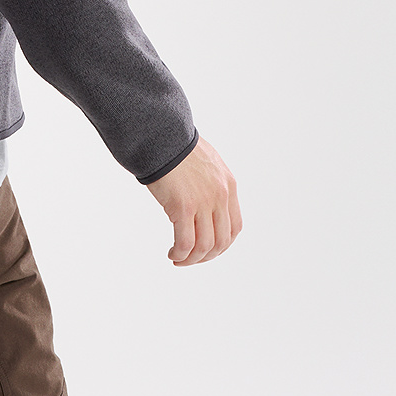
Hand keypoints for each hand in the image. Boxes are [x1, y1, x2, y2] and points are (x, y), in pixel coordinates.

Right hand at [146, 136, 240, 265]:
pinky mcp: (183, 206)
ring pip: (205, 246)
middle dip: (207, 256)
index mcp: (229, 185)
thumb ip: (211, 184)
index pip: (234, 227)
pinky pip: (186, 242)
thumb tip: (204, 203)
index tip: (207, 248)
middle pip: (221, 241)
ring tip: (179, 259)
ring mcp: (203, 202)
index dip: (222, 243)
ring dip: (192, 259)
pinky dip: (180, 254)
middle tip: (191, 258)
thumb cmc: (176, 147)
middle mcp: (221, 196)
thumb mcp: (206, 164)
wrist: (160, 137)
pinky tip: (172, 253)